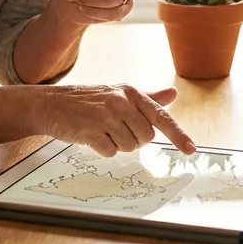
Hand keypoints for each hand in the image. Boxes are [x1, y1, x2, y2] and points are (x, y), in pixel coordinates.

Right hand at [36, 84, 197, 156]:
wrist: (51, 104)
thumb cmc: (88, 100)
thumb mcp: (118, 93)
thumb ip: (147, 97)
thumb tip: (173, 92)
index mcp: (130, 92)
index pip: (161, 116)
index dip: (178, 135)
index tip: (191, 150)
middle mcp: (121, 102)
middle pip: (145, 138)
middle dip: (134, 139)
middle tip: (115, 129)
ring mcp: (106, 116)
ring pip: (129, 147)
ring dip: (117, 144)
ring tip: (101, 130)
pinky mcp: (91, 131)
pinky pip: (110, 152)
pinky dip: (102, 149)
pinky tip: (91, 136)